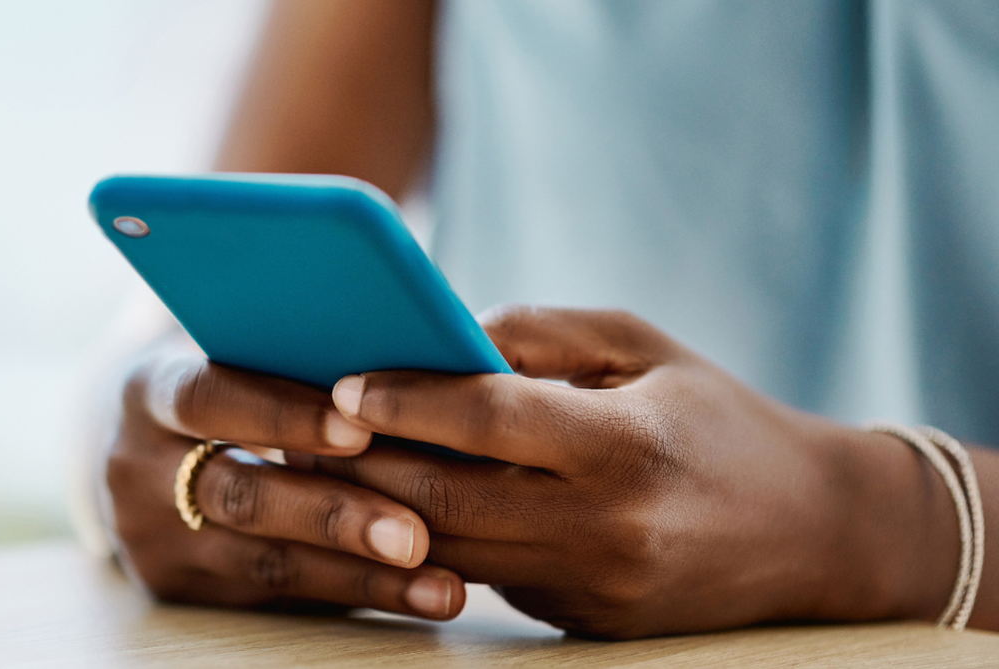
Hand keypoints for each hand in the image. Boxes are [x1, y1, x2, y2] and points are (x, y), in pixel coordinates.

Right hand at [104, 333, 465, 619]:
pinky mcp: (181, 590)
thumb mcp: (231, 355)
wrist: (143, 450)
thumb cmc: (226, 383)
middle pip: (240, 495)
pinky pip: (280, 595)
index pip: (209, 398)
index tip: (361, 428)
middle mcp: (137, 469)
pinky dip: (356, 593)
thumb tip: (417, 354)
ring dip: (363, 575)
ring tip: (441, 586)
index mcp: (148, 391)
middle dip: (333, 516)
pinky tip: (417, 594)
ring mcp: (155, 539)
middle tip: (413, 534)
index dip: (282, 414)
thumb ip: (296, 355)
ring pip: (267, 562)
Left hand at [297, 307, 962, 637]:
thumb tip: (443, 337)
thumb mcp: (644, 347)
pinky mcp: (583, 621)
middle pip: (447, 500)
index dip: (406, 399)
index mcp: (626, 447)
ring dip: (379, 512)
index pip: (489, 421)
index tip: (343, 381)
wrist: (812, 532)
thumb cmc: (716, 418)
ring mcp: (594, 588)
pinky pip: (488, 577)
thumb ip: (542, 336)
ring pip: (452, 551)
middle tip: (302, 430)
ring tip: (326, 468)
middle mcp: (608, 529)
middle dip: (362, 465)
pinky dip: (435, 541)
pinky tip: (395, 504)